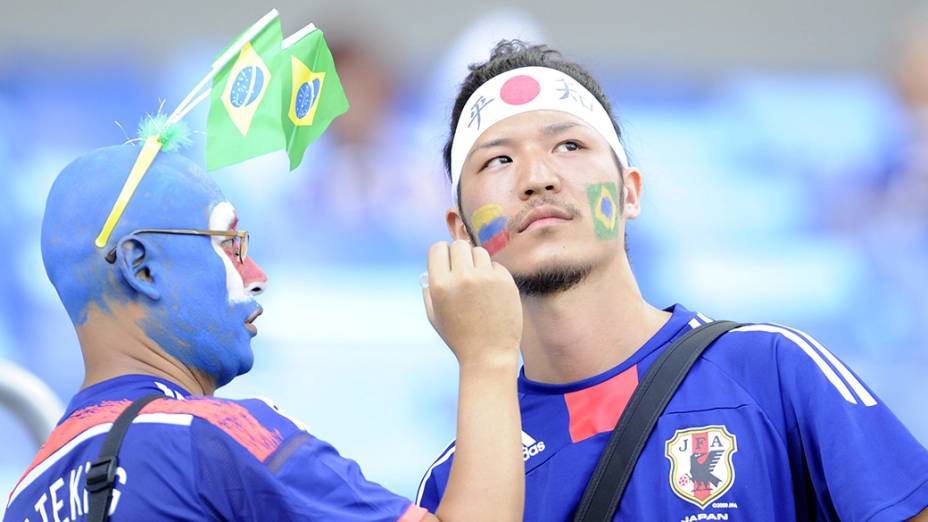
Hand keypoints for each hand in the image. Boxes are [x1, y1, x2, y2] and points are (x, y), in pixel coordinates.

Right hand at [423, 240, 521, 367]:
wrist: (489, 355)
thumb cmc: (459, 337)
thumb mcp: (434, 315)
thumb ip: (429, 290)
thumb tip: (431, 268)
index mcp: (440, 285)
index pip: (438, 248)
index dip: (441, 253)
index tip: (446, 261)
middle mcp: (462, 277)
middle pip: (459, 245)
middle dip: (459, 254)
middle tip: (462, 270)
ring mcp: (486, 278)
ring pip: (479, 252)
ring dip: (476, 262)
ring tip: (477, 283)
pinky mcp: (505, 281)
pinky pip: (495, 265)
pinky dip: (492, 274)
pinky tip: (491, 294)